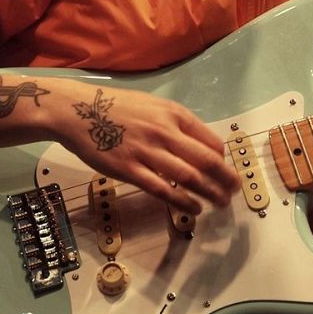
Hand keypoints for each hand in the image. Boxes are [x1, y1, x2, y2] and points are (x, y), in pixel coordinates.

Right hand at [53, 82, 239, 215]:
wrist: (78, 111)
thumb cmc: (115, 107)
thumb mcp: (152, 105)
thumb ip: (174, 123)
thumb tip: (196, 145)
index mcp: (173, 114)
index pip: (211, 141)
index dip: (223, 160)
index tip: (225, 171)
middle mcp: (165, 132)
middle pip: (207, 161)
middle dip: (226, 180)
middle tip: (235, 191)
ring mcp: (148, 152)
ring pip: (190, 178)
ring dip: (211, 193)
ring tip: (220, 204)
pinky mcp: (130, 170)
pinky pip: (164, 190)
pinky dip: (183, 202)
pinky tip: (193, 208)